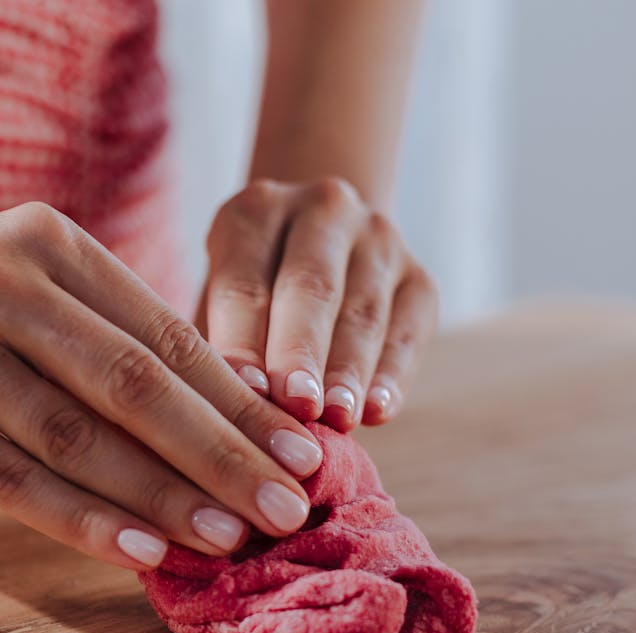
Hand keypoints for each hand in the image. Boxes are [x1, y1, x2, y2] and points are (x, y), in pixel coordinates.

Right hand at [0, 203, 326, 570]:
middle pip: (133, 382)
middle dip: (221, 452)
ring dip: (161, 494)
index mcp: (45, 242)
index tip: (301, 454)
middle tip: (289, 507)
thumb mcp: (21, 291)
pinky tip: (139, 549)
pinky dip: (80, 516)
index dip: (238, 400)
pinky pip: (7, 474)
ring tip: (228, 538)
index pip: (164, 332)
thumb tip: (231, 418)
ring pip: (75, 433)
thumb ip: (109, 338)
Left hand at [201, 177, 437, 429]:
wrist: (317, 251)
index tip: (248, 393)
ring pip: (364, 312)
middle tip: (298, 406)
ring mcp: (378, 239)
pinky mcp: (419, 277)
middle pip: (310, 287)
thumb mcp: (217, 303)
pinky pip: (408, 330)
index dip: (244, 341)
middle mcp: (321, 210)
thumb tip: (223, 414)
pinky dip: (393, 375)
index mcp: (255, 211)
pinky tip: (379, 412)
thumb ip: (218, 350)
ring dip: (349, 372)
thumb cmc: (247, 298)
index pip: (244, 282)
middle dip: (302, 353)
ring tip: (338, 419)